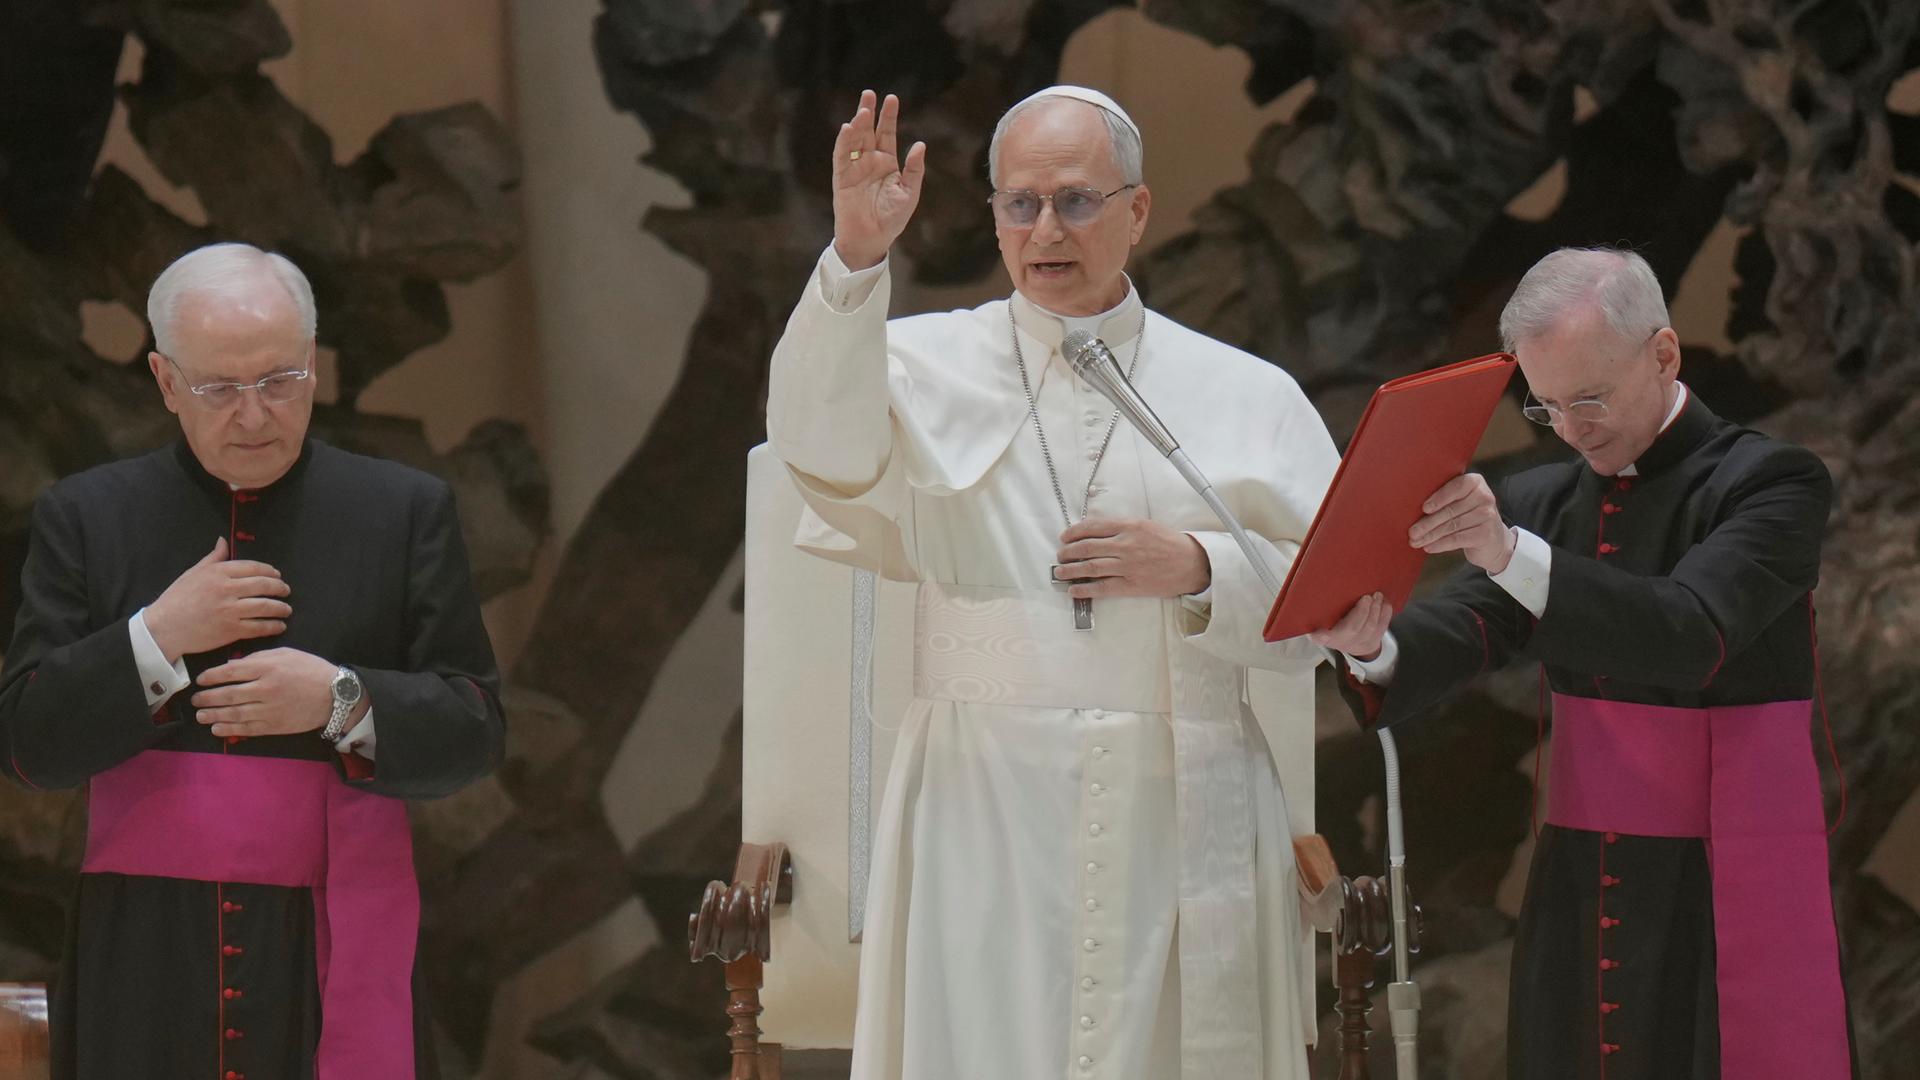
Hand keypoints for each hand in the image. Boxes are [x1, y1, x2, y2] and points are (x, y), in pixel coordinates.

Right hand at [144, 538, 290, 662]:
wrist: (164, 627)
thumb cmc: (177, 599)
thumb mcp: (193, 573)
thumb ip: (213, 558)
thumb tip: (224, 540)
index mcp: (218, 573)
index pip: (253, 567)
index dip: (270, 571)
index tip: (277, 575)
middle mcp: (227, 589)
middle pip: (263, 585)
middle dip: (280, 588)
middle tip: (286, 591)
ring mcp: (230, 610)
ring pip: (265, 606)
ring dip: (281, 608)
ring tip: (286, 609)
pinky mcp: (231, 630)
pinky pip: (259, 627)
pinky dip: (273, 626)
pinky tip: (279, 625)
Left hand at [191, 647, 344, 738]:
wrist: (335, 695)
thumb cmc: (310, 670)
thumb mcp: (286, 654)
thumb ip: (258, 657)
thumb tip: (231, 666)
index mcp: (268, 667)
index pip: (230, 672)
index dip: (211, 677)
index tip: (200, 680)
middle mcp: (265, 689)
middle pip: (228, 694)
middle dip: (207, 698)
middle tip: (195, 700)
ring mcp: (269, 709)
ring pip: (234, 714)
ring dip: (213, 715)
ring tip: (201, 715)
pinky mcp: (274, 726)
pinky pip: (246, 729)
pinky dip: (229, 729)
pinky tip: (217, 728)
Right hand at [831, 90, 927, 269]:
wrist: (872, 239)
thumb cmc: (892, 219)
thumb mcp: (909, 193)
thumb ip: (914, 170)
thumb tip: (920, 145)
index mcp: (887, 163)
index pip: (887, 134)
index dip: (888, 117)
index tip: (891, 99)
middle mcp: (869, 162)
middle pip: (868, 131)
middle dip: (868, 112)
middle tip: (869, 93)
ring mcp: (854, 168)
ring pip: (855, 140)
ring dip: (857, 125)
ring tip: (862, 109)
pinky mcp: (842, 178)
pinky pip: (842, 157)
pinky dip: (844, 143)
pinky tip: (848, 129)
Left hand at [1053, 517, 1209, 598]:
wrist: (1192, 563)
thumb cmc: (1170, 543)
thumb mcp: (1146, 525)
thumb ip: (1122, 527)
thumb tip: (1096, 531)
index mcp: (1129, 526)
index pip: (1093, 527)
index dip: (1074, 532)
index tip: (1065, 537)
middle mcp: (1126, 545)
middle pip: (1087, 547)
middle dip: (1068, 552)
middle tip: (1060, 556)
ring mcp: (1128, 566)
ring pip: (1091, 567)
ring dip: (1071, 570)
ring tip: (1060, 572)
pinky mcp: (1132, 585)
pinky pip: (1103, 587)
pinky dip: (1085, 589)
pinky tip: (1074, 590)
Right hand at [1308, 592, 1391, 660]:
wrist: (1348, 639)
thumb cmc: (1331, 621)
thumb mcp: (1320, 615)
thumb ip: (1319, 606)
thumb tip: (1315, 583)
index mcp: (1321, 636)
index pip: (1320, 637)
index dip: (1322, 636)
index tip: (1322, 632)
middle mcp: (1340, 642)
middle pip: (1353, 629)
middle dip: (1362, 612)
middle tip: (1366, 597)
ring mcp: (1358, 644)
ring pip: (1370, 628)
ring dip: (1376, 610)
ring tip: (1377, 596)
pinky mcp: (1373, 642)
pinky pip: (1382, 628)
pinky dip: (1385, 614)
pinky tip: (1384, 603)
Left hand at [1408, 473, 1516, 572]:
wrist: (1494, 540)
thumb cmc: (1468, 517)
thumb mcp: (1461, 502)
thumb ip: (1444, 498)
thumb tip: (1412, 506)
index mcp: (1475, 482)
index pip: (1456, 487)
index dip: (1440, 497)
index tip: (1424, 508)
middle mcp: (1485, 497)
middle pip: (1451, 510)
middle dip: (1428, 523)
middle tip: (1412, 532)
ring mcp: (1487, 516)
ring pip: (1452, 526)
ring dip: (1430, 535)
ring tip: (1415, 541)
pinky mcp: (1486, 534)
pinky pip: (1458, 539)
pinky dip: (1441, 544)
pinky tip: (1429, 547)